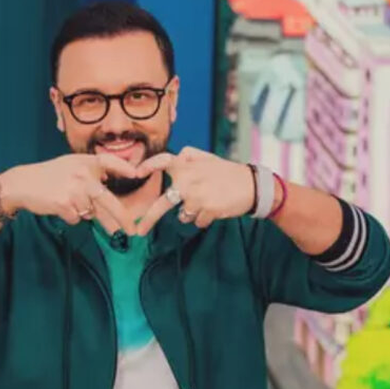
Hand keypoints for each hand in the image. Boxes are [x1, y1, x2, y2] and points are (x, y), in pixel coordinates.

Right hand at [0, 154, 138, 234]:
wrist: (22, 184)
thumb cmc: (50, 176)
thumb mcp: (72, 165)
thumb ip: (92, 172)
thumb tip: (111, 181)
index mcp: (85, 162)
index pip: (109, 161)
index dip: (124, 168)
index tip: (137, 174)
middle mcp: (82, 175)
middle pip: (109, 201)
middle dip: (123, 218)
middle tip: (133, 231)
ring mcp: (74, 190)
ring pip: (91, 212)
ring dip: (82, 212)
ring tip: (67, 200)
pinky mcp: (65, 204)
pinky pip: (77, 218)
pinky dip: (71, 216)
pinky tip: (59, 205)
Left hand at [134, 147, 254, 233]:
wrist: (252, 186)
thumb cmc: (229, 173)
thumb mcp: (208, 158)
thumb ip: (189, 157)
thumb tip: (176, 157)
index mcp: (186, 165)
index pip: (162, 162)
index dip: (148, 166)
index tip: (136, 173)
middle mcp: (187, 181)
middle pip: (162, 204)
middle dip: (149, 220)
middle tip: (138, 231)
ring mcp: (196, 197)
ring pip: (183, 215)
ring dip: (193, 213)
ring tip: (209, 202)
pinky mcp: (206, 210)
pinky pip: (197, 222)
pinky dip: (205, 218)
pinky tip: (216, 208)